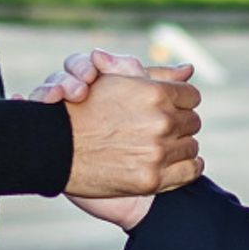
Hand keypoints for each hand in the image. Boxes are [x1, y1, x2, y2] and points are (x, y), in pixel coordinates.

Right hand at [20, 50, 200, 230]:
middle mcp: (161, 122)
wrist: (55, 150)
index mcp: (155, 93)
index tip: (168, 107)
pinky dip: (185, 168)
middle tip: (160, 129)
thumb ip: (155, 75)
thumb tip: (189, 69)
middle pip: (193, 121)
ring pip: (192, 146)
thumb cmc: (84, 110)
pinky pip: (190, 171)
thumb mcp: (116, 81)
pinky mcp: (152, 180)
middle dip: (179, 123)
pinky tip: (168, 164)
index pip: (191, 96)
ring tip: (158, 147)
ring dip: (179, 146)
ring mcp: (157, 152)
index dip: (179, 101)